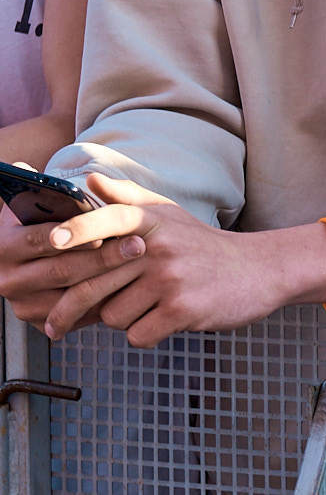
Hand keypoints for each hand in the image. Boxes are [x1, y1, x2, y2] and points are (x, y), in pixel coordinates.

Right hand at [0, 198, 143, 334]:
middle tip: (138, 246)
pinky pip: (74, 317)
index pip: (41, 240)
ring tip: (139, 266)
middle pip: (60, 270)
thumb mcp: (44, 204)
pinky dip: (101, 303)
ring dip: (108, 283)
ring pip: (70, 297)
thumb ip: (55, 189)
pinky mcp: (37, 320)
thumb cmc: (46, 222)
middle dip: (103, 258)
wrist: (34, 255)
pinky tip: (128, 289)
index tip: (106, 233)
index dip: (76, 236)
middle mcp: (8, 277)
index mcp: (6, 244)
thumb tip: (78, 177)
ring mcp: (22, 302)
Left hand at [22, 175, 325, 347]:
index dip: (79, 230)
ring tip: (148, 306)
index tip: (55, 242)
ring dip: (124, 320)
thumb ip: (127, 198)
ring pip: (114, 316)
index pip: (109, 219)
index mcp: (153, 222)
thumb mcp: (170, 214)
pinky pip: (138, 335)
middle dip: (70, 310)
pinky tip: (166, 320)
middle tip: (55, 326)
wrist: (260, 269)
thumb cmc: (205, 245)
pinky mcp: (184, 308)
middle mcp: (161, 246)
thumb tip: (89, 179)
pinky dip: (146, 334)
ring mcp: (173, 278)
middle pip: (93, 285)